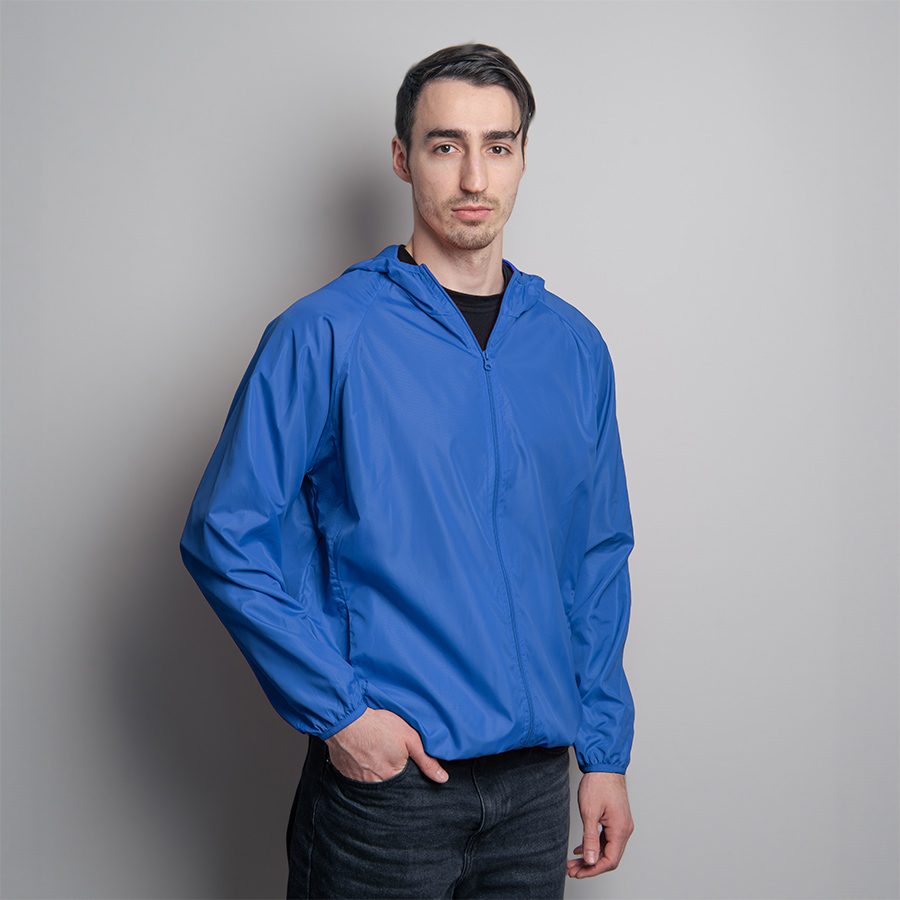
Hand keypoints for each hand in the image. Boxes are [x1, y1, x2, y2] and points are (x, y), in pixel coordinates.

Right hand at [325, 708, 447, 783]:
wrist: (346, 719)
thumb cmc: (379, 726)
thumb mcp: (410, 738)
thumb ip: (427, 760)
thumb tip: (443, 778)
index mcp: (393, 777)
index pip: (404, 782)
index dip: (404, 769)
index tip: (399, 756)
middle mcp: (375, 784)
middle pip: (387, 782)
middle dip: (388, 770)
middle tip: (384, 751)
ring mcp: (357, 780)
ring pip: (371, 780)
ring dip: (373, 769)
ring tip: (373, 751)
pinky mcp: (344, 774)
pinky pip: (355, 776)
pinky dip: (359, 767)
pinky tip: (360, 753)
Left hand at [567, 771, 633, 877]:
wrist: (604, 764)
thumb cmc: (598, 783)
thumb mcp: (589, 812)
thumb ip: (590, 839)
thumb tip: (591, 861)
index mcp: (620, 829)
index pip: (610, 860)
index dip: (593, 870)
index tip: (578, 872)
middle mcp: (624, 829)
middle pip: (609, 857)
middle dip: (589, 866)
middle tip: (572, 870)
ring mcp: (621, 824)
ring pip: (607, 848)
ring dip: (591, 856)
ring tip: (573, 862)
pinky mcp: (616, 819)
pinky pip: (607, 839)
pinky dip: (594, 845)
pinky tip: (581, 849)